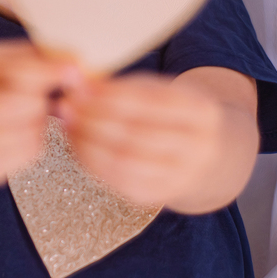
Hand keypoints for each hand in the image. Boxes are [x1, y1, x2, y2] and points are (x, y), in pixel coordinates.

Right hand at [0, 40, 81, 184]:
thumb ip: (35, 56)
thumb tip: (78, 65)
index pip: (8, 71)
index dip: (46, 71)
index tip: (75, 69)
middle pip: (14, 104)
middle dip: (39, 99)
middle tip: (42, 94)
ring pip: (26, 133)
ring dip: (39, 121)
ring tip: (28, 111)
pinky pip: (29, 154)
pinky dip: (36, 140)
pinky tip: (21, 130)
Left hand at [57, 67, 258, 213]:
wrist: (211, 158)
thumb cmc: (173, 117)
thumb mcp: (162, 93)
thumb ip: (124, 88)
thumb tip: (77, 82)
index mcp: (202, 111)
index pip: (150, 101)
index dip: (110, 95)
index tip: (79, 87)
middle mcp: (198, 146)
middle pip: (135, 133)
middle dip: (93, 119)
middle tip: (65, 106)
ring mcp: (181, 175)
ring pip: (125, 161)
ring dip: (87, 142)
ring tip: (67, 125)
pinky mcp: (160, 195)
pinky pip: (120, 182)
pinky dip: (93, 163)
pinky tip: (78, 146)